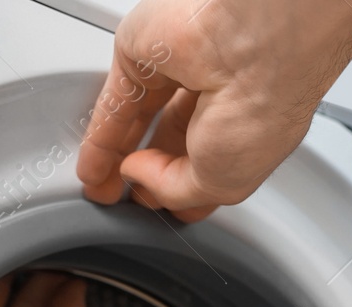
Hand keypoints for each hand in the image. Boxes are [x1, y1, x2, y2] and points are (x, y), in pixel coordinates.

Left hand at [76, 0, 351, 221]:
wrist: (253, 54)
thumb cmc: (261, 111)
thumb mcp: (221, 185)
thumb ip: (174, 190)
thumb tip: (139, 180)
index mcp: (246, 131)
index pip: (205, 164)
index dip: (180, 190)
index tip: (159, 208)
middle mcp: (213, 102)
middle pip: (168, 142)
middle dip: (144, 174)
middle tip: (123, 198)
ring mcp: (177, 76)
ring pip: (137, 121)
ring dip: (115, 157)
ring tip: (100, 187)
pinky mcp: (142, 56)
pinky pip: (114, 101)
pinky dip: (100, 135)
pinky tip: (91, 163)